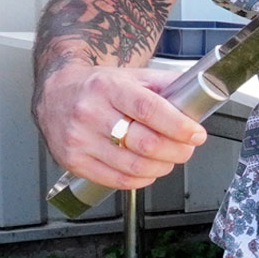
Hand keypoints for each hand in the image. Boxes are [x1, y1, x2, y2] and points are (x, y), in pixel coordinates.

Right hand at [33, 63, 206, 190]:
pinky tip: (148, 169)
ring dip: (163, 167)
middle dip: (178, 151)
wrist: (57, 93)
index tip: (196, 134)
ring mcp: (79, 140)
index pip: (149, 110)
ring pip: (134, 166)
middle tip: (187, 148)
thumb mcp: (134, 77)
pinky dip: (142, 179)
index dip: (179, 126)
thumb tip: (201, 98)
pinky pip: (118, 180)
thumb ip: (168, 86)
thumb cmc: (100, 87)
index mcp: (109, 88)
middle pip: (146, 143)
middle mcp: (90, 113)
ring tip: (169, 158)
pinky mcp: (73, 161)